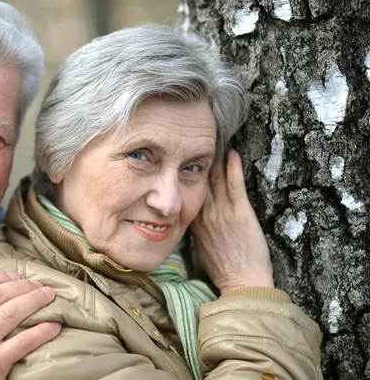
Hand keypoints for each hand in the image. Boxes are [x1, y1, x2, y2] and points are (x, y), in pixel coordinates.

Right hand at [191, 149, 273, 294]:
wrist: (241, 283)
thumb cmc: (223, 268)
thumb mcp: (200, 247)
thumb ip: (196, 228)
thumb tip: (192, 215)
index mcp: (193, 221)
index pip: (187, 191)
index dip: (184, 173)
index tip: (182, 158)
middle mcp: (203, 213)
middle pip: (198, 180)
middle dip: (196, 160)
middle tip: (194, 141)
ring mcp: (221, 212)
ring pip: (215, 179)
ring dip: (214, 158)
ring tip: (212, 140)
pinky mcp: (240, 213)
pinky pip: (235, 185)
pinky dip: (233, 168)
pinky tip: (232, 152)